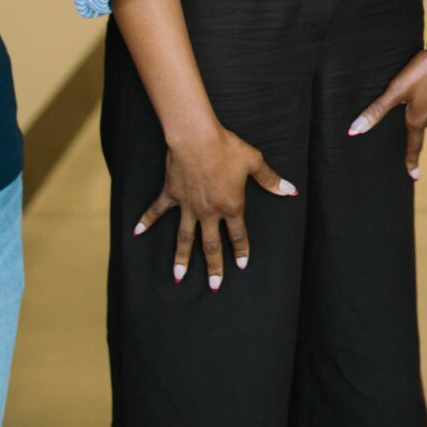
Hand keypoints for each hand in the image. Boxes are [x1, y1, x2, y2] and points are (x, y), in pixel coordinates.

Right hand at [133, 124, 296, 291]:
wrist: (196, 139)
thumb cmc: (227, 148)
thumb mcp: (254, 162)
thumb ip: (271, 180)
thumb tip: (290, 191)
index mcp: (231, 206)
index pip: (238, 235)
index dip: (240, 251)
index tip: (240, 266)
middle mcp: (208, 212)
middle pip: (211, 246)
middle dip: (214, 267)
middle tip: (214, 287)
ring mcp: (188, 206)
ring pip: (184, 238)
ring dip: (181, 258)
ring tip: (178, 277)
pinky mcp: (172, 194)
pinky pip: (157, 211)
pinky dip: (146, 221)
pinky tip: (137, 233)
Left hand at [348, 38, 426, 179]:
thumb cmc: (423, 71)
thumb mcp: (396, 90)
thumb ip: (376, 111)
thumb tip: (354, 131)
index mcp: (419, 120)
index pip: (414, 146)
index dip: (411, 161)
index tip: (414, 176)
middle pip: (421, 120)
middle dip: (415, 110)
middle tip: (411, 89)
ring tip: (423, 80)